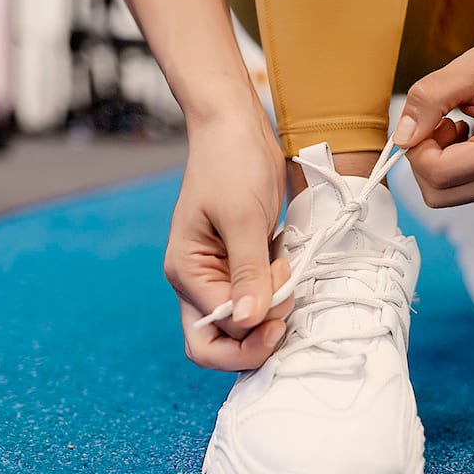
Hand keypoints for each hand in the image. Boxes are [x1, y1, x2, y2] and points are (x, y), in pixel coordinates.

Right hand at [164, 113, 294, 370]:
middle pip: (218, 345)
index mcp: (186, 272)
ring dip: (269, 315)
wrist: (236, 128)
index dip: (252, 331)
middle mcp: (195, 282)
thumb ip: (247, 272)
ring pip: (240, 326)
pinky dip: (274, 296)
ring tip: (287, 272)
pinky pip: (255, 301)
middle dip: (255, 341)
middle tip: (286, 311)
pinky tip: (287, 268)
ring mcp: (216, 277)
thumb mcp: (243, 217)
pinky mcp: (238, 267)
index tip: (282, 300)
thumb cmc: (233, 163)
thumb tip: (249, 322)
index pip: (214, 335)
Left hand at [393, 28, 473, 207]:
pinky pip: (458, 190)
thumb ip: (428, 99)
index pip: (440, 173)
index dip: (418, 150)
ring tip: (457, 126)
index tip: (429, 119)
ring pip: (444, 196)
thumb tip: (401, 139)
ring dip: (436, 163)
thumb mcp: (467, 67)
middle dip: (424, 159)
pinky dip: (449, 167)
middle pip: (438, 194)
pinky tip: (466, 138)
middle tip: (440, 122)